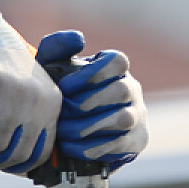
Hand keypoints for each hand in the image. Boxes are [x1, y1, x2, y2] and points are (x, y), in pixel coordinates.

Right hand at [0, 0, 59, 174]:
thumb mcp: (32, 85)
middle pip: (15, 152)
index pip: (39, 152)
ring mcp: (11, 93)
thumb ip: (37, 114)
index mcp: (52, 101)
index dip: (18, 165)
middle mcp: (36, 99)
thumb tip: (31, 162)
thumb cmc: (1, 62)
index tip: (2, 163)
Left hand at [37, 30, 148, 171]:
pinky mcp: (136, 141)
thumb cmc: (57, 92)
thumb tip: (79, 39)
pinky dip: (93, 147)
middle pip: (121, 90)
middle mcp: (131, 89)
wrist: (60, 130)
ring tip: (64, 132)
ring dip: (90, 126)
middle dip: (89, 103)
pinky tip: (70, 147)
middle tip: (62, 113)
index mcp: (114, 68)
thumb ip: (57, 47)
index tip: (65, 87)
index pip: (117, 62)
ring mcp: (137, 115)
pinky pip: (121, 144)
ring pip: (124, 118)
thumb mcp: (51, 67)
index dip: (92, 73)